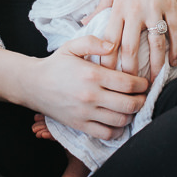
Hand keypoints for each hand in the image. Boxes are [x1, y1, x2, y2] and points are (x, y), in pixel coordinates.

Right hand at [24, 36, 147, 139]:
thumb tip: (113, 45)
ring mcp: (85, 113)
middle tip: (142, 96)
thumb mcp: (71, 46)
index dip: (142, 84)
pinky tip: (119, 122)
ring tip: (131, 107)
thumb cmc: (56, 64)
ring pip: (120, 120)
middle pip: (129, 104)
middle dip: (141, 101)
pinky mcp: (80, 125)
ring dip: (132, 115)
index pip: (127, 83)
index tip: (144, 83)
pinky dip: (118, 130)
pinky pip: (106, 134)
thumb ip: (93, 42)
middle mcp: (90, 96)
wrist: (33, 85)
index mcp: (92, 75)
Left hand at [88, 0, 176, 75]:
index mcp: (118, 7)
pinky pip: (175, 32)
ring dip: (155, 65)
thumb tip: (83, 23)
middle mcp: (134, 9)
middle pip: (130, 47)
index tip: (105, 79)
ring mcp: (154, 8)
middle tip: (130, 89)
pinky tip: (173, 62)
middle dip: (129, 71)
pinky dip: (175, 49)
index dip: (106, 62)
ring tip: (153, 81)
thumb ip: (101, 8)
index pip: (108, 40)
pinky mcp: (172, 5)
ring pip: (155, 43)